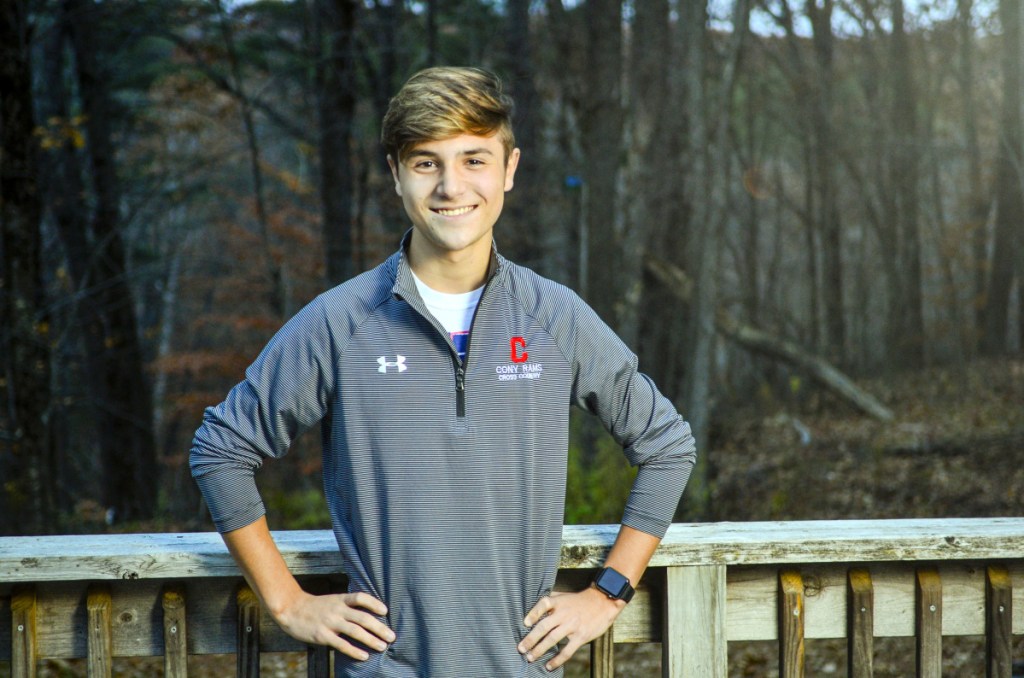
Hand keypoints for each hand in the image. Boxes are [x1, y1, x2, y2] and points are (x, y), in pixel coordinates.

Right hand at [273, 590, 394, 661]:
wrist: (291, 609)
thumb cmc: (316, 607)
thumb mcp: (332, 600)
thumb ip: (347, 606)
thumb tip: (368, 615)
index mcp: (340, 599)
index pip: (361, 597)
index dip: (374, 603)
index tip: (386, 611)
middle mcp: (337, 609)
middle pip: (363, 617)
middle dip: (379, 628)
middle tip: (392, 636)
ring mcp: (330, 622)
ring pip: (355, 631)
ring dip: (371, 640)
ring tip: (382, 646)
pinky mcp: (322, 635)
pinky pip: (342, 644)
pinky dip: (354, 651)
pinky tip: (364, 656)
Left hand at [517, 587, 624, 671]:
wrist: (603, 602)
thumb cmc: (580, 601)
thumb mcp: (565, 597)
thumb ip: (551, 603)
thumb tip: (533, 612)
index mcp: (558, 602)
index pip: (542, 605)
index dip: (533, 614)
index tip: (525, 623)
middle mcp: (563, 613)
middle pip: (543, 627)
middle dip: (530, 639)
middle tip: (521, 649)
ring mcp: (572, 625)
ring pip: (552, 639)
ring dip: (539, 650)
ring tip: (530, 657)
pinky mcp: (581, 636)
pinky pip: (567, 650)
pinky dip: (557, 659)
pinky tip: (549, 665)